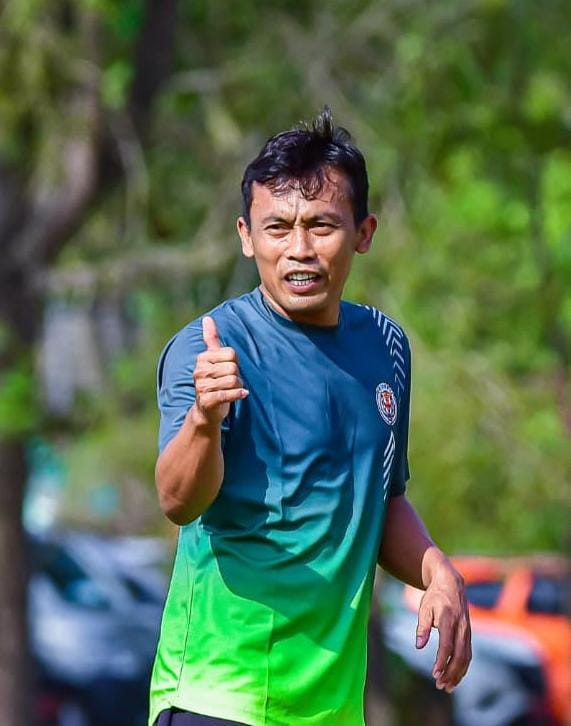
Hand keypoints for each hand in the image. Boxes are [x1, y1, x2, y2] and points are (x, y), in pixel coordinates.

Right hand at [192, 316, 247, 424]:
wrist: (206, 409)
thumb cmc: (214, 381)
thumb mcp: (212, 359)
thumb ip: (211, 338)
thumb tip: (207, 318)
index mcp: (202, 358)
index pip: (231, 354)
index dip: (236, 363)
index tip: (227, 370)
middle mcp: (199, 371)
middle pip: (233, 367)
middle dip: (237, 376)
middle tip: (229, 383)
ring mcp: (201, 386)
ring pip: (233, 381)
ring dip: (238, 387)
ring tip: (231, 390)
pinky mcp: (207, 400)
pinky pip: (228, 394)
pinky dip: (238, 395)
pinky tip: (242, 395)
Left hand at [416, 556, 471, 692]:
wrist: (451, 583)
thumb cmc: (434, 596)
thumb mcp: (424, 607)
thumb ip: (422, 626)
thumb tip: (419, 646)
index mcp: (449, 619)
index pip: (447, 645)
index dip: (441, 661)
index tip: (434, 674)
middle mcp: (461, 626)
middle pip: (459, 655)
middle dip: (451, 672)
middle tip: (440, 685)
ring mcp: (467, 630)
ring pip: (466, 657)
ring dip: (458, 674)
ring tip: (447, 687)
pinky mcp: (468, 634)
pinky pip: (468, 654)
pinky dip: (463, 667)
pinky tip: (455, 677)